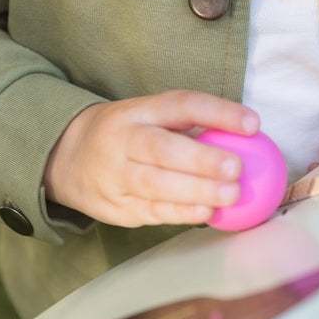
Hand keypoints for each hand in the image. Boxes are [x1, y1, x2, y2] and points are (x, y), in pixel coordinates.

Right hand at [43, 90, 260, 227]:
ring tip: (230, 195)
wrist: (66, 157)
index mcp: (137, 111)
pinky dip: (179, 213)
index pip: (180, 105)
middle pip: (162, 148)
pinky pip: (149, 211)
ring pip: (154, 183)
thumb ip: (188, 124)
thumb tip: (250, 136)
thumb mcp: (147, 115)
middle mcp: (122, 139)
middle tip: (238, 168)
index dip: (217, 112)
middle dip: (201, 159)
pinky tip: (205, 213)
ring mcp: (114, 175)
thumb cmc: (127, 134)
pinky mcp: (114, 206)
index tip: (253, 124)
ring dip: (195, 190)